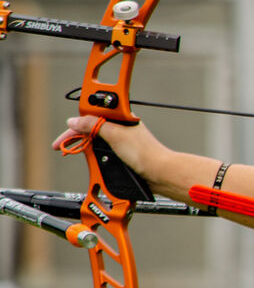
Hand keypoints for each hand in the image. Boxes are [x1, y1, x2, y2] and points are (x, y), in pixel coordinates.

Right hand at [52, 116, 166, 181]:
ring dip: (84, 147)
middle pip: (91, 128)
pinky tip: (89, 161)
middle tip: (60, 147)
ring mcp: (121, 141)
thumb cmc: (144, 152)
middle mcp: (120, 128)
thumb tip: (74, 121)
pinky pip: (103, 152)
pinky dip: (93, 156)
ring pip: (96, 141)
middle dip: (76, 136)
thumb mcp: (114, 135)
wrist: (159, 172)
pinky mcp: (123, 153)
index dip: (76, 125)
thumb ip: (93, 125)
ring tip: (71, 153)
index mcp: (120, 118)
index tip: (63, 137)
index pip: (91, 116)